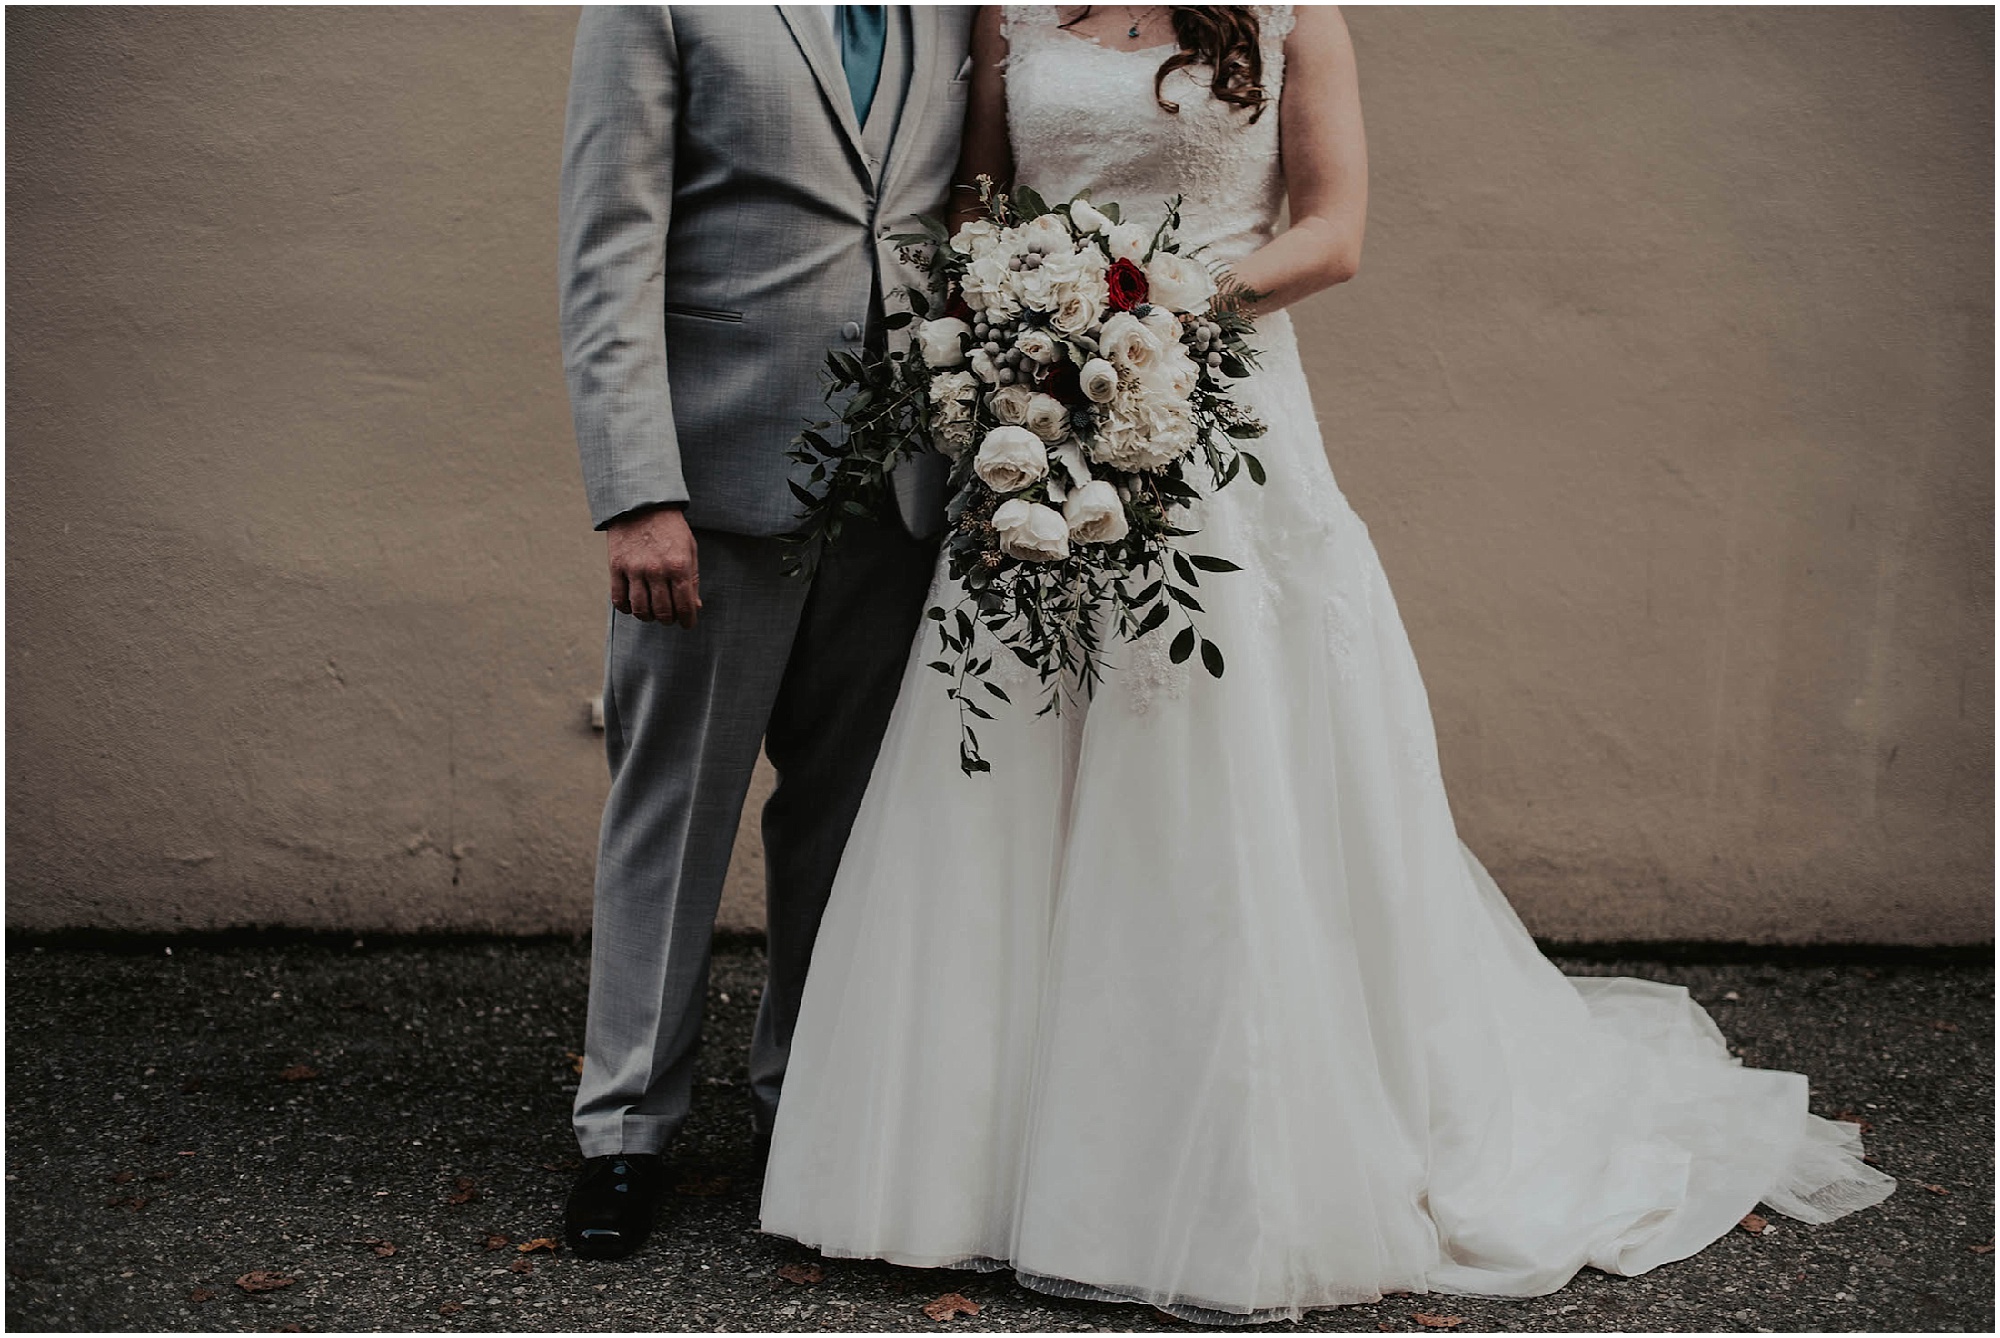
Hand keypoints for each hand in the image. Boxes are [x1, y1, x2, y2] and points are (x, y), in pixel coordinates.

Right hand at [607, 504, 700, 627]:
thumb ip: (692, 580)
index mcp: (679, 565)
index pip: (685, 606)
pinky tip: (634, 604)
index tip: (687, 624)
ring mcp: (634, 569)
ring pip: (640, 610)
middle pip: (662, 612)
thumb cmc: (670, 528)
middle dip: (669, 620)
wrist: (641, 503)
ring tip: (653, 612)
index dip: (688, 620)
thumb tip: (695, 607)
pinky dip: (627, 608)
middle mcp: (656, 570)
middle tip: (670, 617)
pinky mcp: (616, 567)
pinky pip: (619, 600)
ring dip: (648, 617)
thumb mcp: (689, 549)